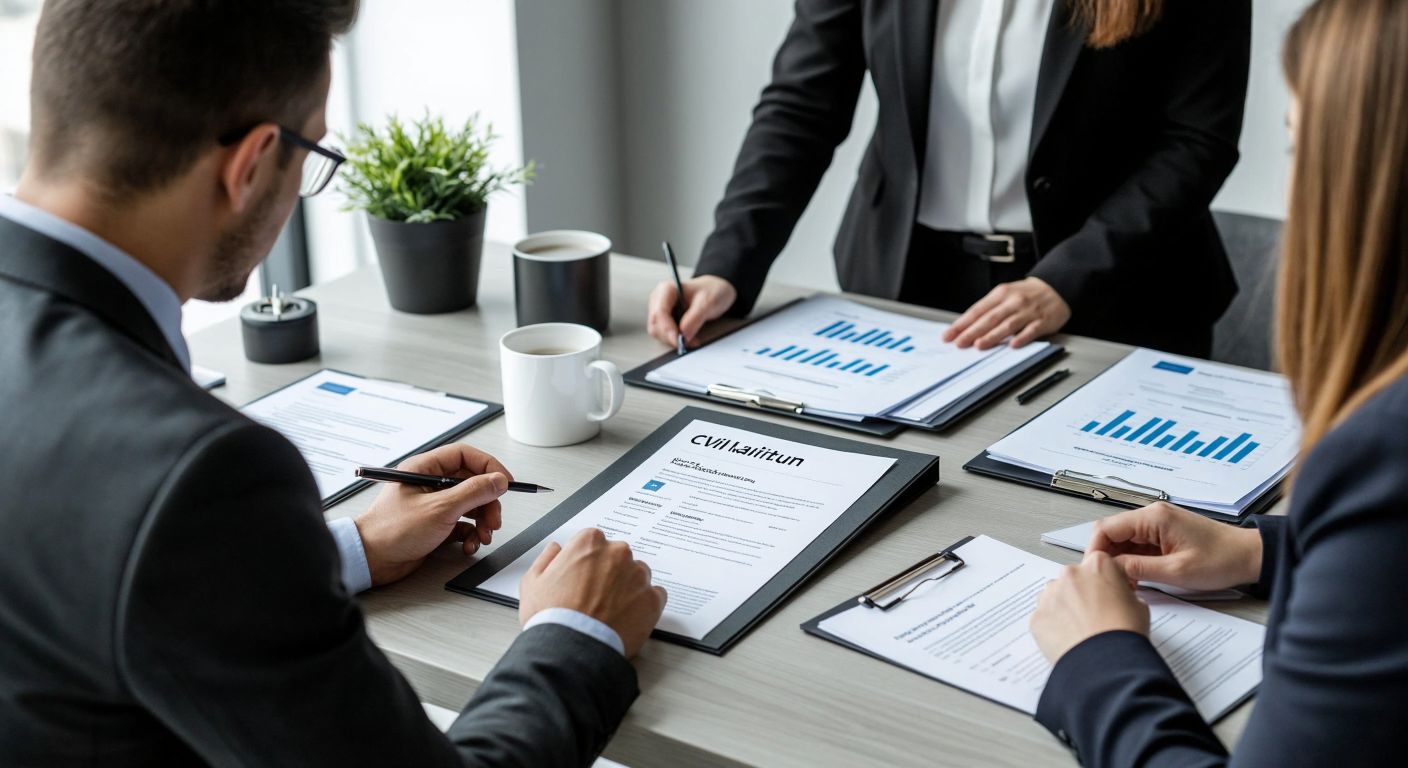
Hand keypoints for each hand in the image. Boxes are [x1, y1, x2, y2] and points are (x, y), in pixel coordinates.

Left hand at [354, 444, 511, 586]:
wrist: (371, 561)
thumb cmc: (391, 531)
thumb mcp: (440, 509)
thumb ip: (473, 492)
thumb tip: (498, 480)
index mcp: (425, 469)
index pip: (465, 456)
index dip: (488, 466)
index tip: (505, 481)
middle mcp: (430, 484)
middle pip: (472, 483)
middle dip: (488, 502)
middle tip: (494, 519)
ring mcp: (433, 505)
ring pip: (470, 505)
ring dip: (482, 521)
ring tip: (484, 535)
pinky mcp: (435, 525)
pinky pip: (463, 524)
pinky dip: (471, 534)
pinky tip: (469, 545)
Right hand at [518, 529, 667, 657]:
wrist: (571, 650)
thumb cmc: (551, 618)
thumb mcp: (533, 583)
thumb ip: (547, 559)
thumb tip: (555, 550)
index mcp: (589, 543)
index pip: (593, 543)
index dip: (586, 563)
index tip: (582, 579)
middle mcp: (618, 553)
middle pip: (617, 557)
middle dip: (609, 574)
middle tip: (594, 598)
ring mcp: (638, 576)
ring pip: (637, 576)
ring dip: (627, 588)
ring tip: (609, 612)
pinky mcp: (653, 600)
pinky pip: (654, 596)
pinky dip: (644, 605)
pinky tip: (627, 619)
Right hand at [646, 275, 736, 348]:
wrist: (715, 292)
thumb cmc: (711, 291)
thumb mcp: (708, 302)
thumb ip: (695, 318)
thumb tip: (684, 335)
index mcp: (666, 289)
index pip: (659, 312)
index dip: (667, 328)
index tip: (679, 340)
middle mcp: (659, 299)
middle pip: (656, 324)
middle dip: (670, 336)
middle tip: (688, 343)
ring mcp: (660, 310)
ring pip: (658, 332)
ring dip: (673, 340)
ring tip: (692, 339)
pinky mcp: (664, 320)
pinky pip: (664, 335)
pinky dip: (675, 340)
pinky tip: (689, 338)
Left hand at [944, 277, 1070, 349]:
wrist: (1056, 287)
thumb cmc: (1026, 294)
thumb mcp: (1004, 295)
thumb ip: (988, 310)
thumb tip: (966, 328)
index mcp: (1000, 294)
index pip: (977, 310)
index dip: (962, 324)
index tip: (949, 335)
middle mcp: (1013, 302)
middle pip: (990, 318)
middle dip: (973, 331)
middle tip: (960, 343)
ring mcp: (1028, 311)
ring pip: (1008, 324)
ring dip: (993, 336)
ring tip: (979, 345)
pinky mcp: (1043, 320)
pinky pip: (1032, 330)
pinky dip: (1023, 337)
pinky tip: (1013, 345)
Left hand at [1031, 551, 1149, 662]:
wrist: (1106, 662)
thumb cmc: (1124, 632)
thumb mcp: (1139, 605)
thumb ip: (1122, 593)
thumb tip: (1116, 598)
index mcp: (1097, 565)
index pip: (1097, 564)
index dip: (1102, 581)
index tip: (1105, 594)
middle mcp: (1069, 574)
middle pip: (1073, 579)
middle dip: (1080, 594)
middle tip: (1093, 616)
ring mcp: (1050, 595)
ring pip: (1055, 597)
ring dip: (1064, 609)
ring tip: (1081, 631)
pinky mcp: (1037, 617)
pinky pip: (1044, 618)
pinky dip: (1053, 627)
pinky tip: (1069, 640)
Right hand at [1088, 502, 1263, 590]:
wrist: (1248, 556)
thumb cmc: (1222, 559)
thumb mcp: (1176, 571)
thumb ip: (1139, 569)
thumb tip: (1110, 569)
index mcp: (1154, 517)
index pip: (1107, 528)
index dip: (1095, 549)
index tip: (1094, 570)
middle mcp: (1153, 515)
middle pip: (1112, 532)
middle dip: (1106, 557)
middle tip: (1107, 580)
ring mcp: (1157, 523)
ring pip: (1123, 540)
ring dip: (1119, 560)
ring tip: (1124, 583)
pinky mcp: (1163, 533)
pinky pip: (1137, 544)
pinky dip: (1132, 560)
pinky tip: (1136, 577)